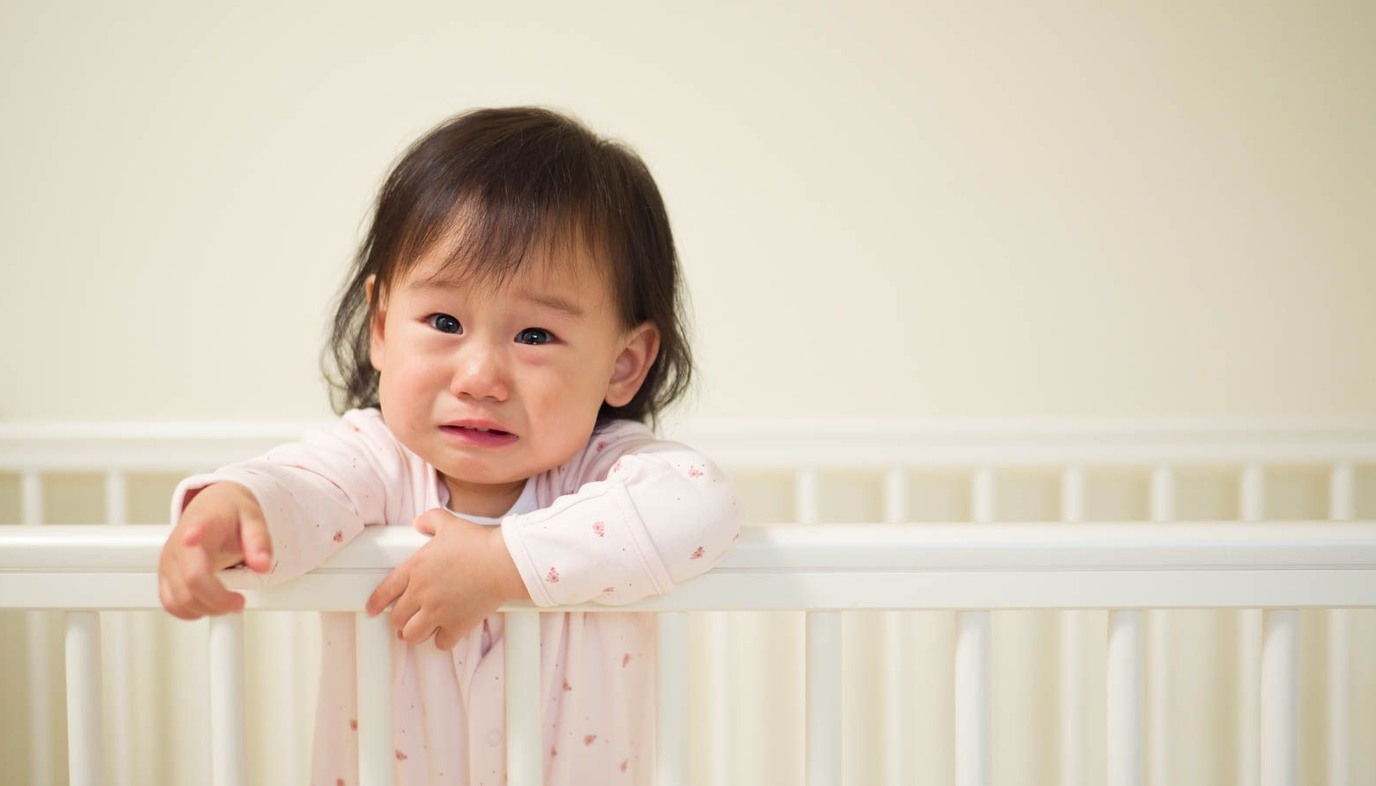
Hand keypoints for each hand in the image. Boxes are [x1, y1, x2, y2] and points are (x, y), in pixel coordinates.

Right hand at [157, 482, 270, 618]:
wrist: (213, 506)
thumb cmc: (230, 512)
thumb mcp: (253, 518)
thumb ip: (259, 541)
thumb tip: (263, 566)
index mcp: (199, 528)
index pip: (194, 553)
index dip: (201, 571)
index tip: (215, 571)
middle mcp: (178, 546)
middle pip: (189, 586)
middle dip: (218, 602)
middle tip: (239, 602)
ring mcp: (168, 562)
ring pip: (177, 601)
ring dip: (205, 610)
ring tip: (227, 602)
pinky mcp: (165, 575)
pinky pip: (170, 603)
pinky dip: (190, 612)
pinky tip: (209, 605)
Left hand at [365, 509, 528, 649]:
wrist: (501, 562)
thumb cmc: (477, 543)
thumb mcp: (449, 524)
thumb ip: (430, 520)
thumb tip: (418, 522)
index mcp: (415, 569)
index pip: (385, 591)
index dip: (376, 603)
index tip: (373, 610)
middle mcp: (421, 593)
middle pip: (397, 618)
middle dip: (399, 621)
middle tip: (405, 621)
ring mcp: (438, 612)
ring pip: (412, 635)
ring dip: (415, 634)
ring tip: (421, 631)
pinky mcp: (457, 625)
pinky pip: (441, 643)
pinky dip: (443, 640)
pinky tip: (447, 633)